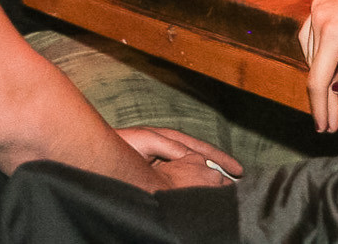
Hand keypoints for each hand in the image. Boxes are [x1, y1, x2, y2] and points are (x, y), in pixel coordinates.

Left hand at [118, 125, 240, 188]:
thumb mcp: (149, 140)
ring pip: (192, 172)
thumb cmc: (121, 143)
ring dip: (207, 179)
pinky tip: (196, 197)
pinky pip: (179, 182)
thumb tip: (193, 157)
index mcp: (172, 140)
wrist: (99, 154)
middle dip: (219, 170)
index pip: (203, 149)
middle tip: (238, 182)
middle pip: (202, 160)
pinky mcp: (157, 176)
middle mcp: (172, 151)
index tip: (238, 170)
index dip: (221, 159)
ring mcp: (165, 163)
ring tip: (222, 192)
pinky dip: (191, 187)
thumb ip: (172, 147)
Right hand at [298, 0, 337, 131]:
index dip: (320, 107)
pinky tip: (328, 65)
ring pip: (310, 51)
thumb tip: (335, 88)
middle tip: (331, 122)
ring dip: (319, 74)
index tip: (324, 127)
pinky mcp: (323, 0)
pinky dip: (318, 53)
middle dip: (323, 95)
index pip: (318, 80)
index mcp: (332, 31)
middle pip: (313, 67)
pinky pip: (311, 33)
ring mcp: (319, 6)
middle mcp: (319, 16)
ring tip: (331, 98)